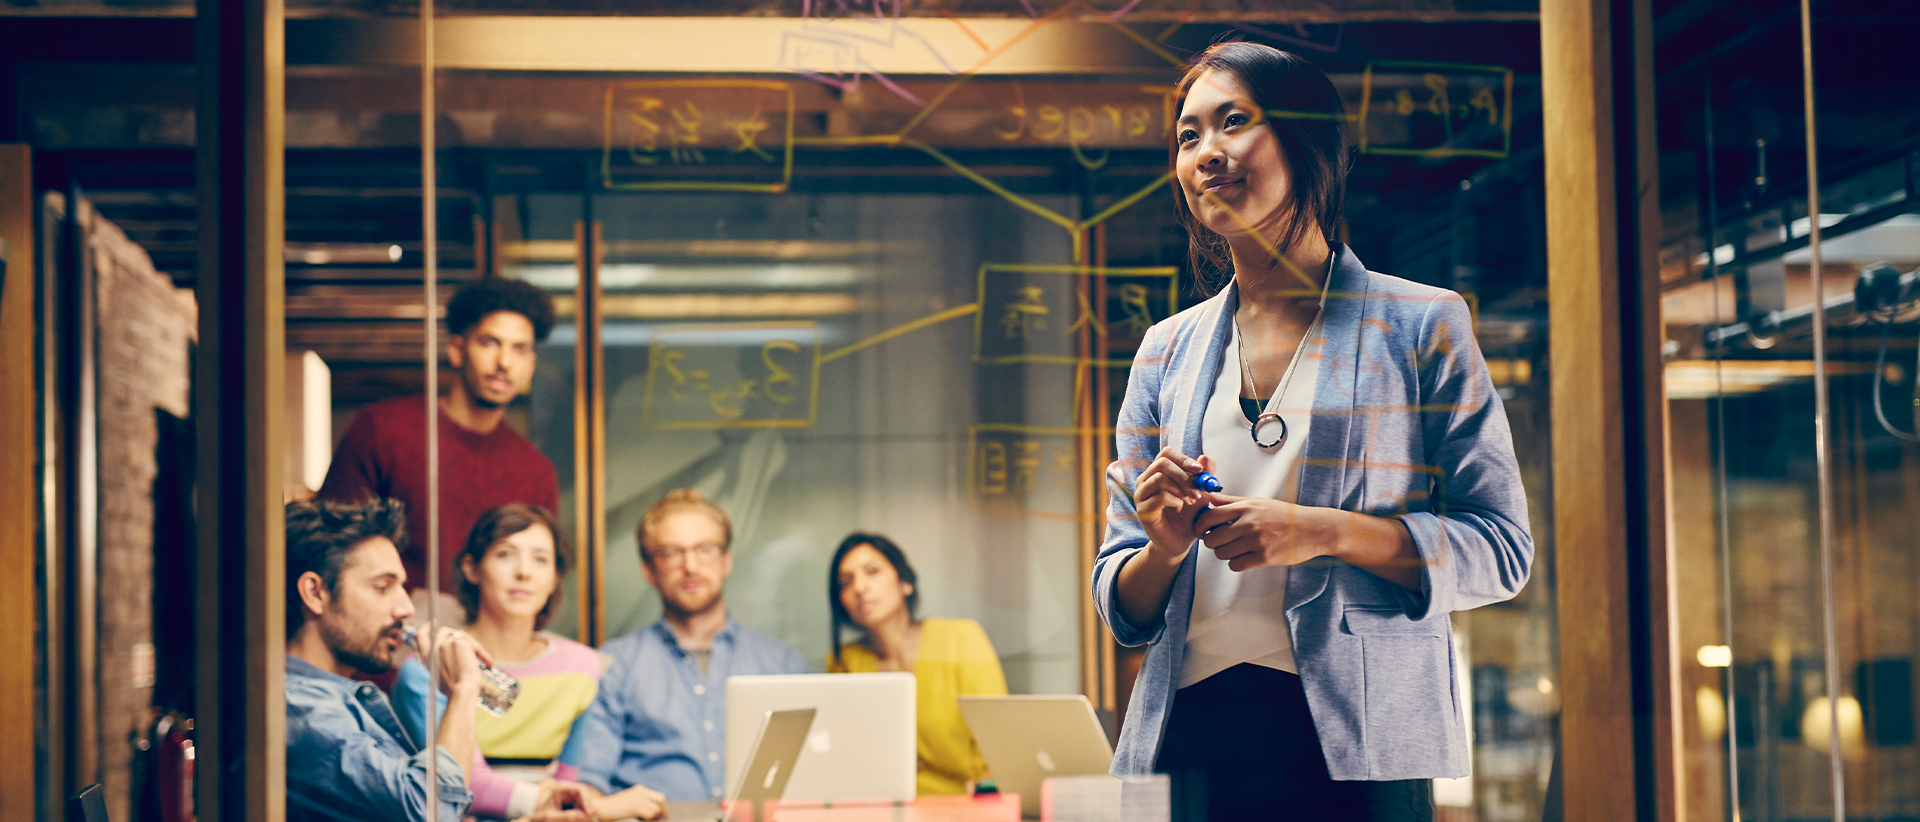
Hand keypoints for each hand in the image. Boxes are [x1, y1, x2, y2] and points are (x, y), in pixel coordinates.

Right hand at [418, 624, 491, 697]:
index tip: (433, 623)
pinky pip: (472, 643)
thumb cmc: (453, 691)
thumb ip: (440, 661)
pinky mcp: (459, 642)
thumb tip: (449, 656)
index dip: (427, 627)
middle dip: (457, 636)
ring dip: (472, 646)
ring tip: (484, 661)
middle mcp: (433, 647)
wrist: (460, 693)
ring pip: (461, 636)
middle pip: (444, 631)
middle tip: (469, 643)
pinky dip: (482, 652)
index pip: (420, 635)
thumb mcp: (438, 675)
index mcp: (426, 657)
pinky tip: (488, 662)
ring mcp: (445, 643)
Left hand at [525, 781, 594, 821]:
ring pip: (584, 806)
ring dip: (586, 814)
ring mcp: (571, 799)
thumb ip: (566, 816)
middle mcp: (568, 792)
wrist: (535, 821)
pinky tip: (581, 820)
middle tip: (590, 820)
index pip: (580, 789)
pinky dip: (582, 817)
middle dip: (587, 810)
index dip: (587, 800)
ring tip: (586, 821)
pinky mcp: (573, 807)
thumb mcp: (551, 818)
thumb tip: (583, 816)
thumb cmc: (540, 818)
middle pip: (584, 798)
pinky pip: (582, 811)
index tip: (590, 813)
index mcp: (561, 789)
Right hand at [587, 783, 665, 820]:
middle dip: (663, 811)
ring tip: (647, 820)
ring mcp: (638, 798)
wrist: (600, 808)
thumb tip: (655, 812)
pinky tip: (641, 820)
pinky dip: (649, 819)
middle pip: (661, 800)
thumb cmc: (613, 809)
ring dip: (654, 817)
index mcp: (640, 790)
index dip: (663, 807)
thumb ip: (641, 803)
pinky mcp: (634, 806)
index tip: (663, 816)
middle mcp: (640, 792)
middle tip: (662, 819)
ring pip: (656, 808)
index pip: (659, 797)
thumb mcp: (630, 802)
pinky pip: (650, 814)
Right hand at [1132, 448, 1216, 558]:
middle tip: (1197, 490)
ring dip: (1181, 489)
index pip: (1166, 453)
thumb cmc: (1189, 516)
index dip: (1183, 459)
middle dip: (1184, 475)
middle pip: (1162, 463)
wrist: (1181, 541)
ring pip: (1160, 478)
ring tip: (1191, 500)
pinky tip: (1180, 508)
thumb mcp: (1201, 492)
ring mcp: (1141, 495)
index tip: (1199, 469)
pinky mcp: (1142, 510)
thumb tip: (1204, 457)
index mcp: (1158, 472)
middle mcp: (1146, 480)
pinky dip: (1175, 501)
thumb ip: (1204, 475)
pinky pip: (1160, 497)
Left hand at [1193, 493, 1340, 571]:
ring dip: (1224, 553)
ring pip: (1222, 553)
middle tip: (1218, 542)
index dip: (1199, 526)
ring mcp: (1256, 541)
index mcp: (1246, 508)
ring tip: (1235, 548)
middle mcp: (1249, 523)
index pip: (1209, 516)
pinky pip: (1235, 565)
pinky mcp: (1264, 558)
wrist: (1313, 529)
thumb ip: (1232, 501)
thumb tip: (1209, 497)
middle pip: (1212, 538)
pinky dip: (1236, 563)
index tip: (1201, 531)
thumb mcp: (1258, 502)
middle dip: (1211, 542)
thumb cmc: (1284, 515)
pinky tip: (1244, 557)